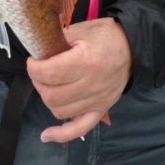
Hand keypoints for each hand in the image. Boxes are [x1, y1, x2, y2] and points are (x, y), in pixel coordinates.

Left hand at [26, 17, 132, 143]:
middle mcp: (91, 85)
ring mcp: (97, 101)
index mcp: (85, 62)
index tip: (33, 60)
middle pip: (51, 95)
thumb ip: (58, 42)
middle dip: (38, 82)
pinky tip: (46, 135)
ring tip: (48, 85)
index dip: (34, 68)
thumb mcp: (81, 30)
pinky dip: (61, 135)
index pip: (49, 73)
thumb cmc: (105, 35)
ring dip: (47, 99)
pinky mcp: (101, 110)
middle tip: (39, 71)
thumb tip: (38, 54)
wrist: (132, 47)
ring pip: (59, 111)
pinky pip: (79, 129)